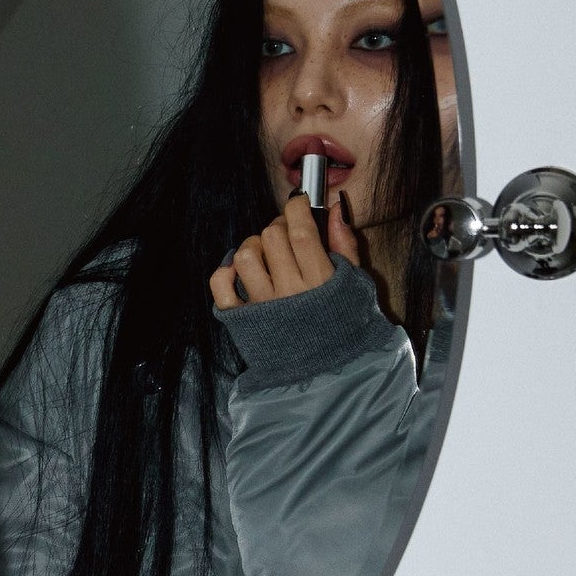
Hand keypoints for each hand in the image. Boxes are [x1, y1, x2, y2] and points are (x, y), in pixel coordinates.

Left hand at [209, 190, 360, 308]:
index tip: (298, 204)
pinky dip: (226, 271)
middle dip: (278, 225)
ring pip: (245, 256)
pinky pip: (221, 284)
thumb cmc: (342, 323)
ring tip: (265, 255)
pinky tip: (241, 273)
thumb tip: (335, 207)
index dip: (296, 209)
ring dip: (253, 246)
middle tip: (285, 234)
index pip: (301, 231)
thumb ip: (344, 243)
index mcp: (321, 282)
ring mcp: (263, 306)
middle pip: (272, 237)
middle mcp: (290, 293)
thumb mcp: (354, 283)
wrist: (326, 371)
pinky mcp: (241, 319)